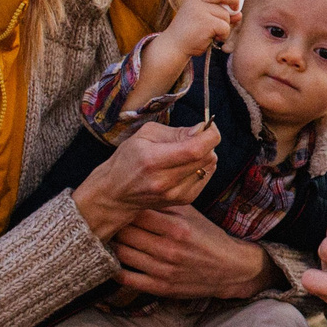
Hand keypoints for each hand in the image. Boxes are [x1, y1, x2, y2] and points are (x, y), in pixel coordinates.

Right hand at [72, 122, 219, 241]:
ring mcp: (176, 194)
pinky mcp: (184, 200)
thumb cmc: (128, 159)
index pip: (196, 149)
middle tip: (193, 137)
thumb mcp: (145, 135)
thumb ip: (176, 131)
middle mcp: (166, 180)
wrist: (116, 193)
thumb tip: (202, 130)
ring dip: (204, 155)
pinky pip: (206, 177)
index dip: (210, 135)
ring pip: (210, 167)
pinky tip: (185, 165)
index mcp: (154, 160)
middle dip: (206, 142)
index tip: (208, 126)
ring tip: (184, 153)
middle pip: (207, 157)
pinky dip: (201, 167)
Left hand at [110, 204, 273, 300]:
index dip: (126, 208)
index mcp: (177, 227)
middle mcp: (169, 249)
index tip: (120, 206)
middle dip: (117, 225)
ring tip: (113, 238)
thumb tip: (141, 192)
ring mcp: (163, 270)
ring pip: (122, 253)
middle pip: (126, 233)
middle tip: (111, 221)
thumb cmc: (209, 238)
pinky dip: (116, 269)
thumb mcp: (193, 216)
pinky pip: (127, 279)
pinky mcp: (161, 288)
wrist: (230, 270)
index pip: (137, 214)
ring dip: (114, 245)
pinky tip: (116, 260)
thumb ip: (167, 204)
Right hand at [163, 0, 243, 60]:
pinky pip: (224, 26)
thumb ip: (220, 15)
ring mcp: (199, 9)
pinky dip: (222, 35)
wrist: (174, 47)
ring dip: (224, 27)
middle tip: (236, 9)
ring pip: (226, 15)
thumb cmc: (189, 35)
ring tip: (211, 33)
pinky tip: (212, 38)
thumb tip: (239, 14)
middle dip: (234, 1)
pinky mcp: (204, 20)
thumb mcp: (203, 20)